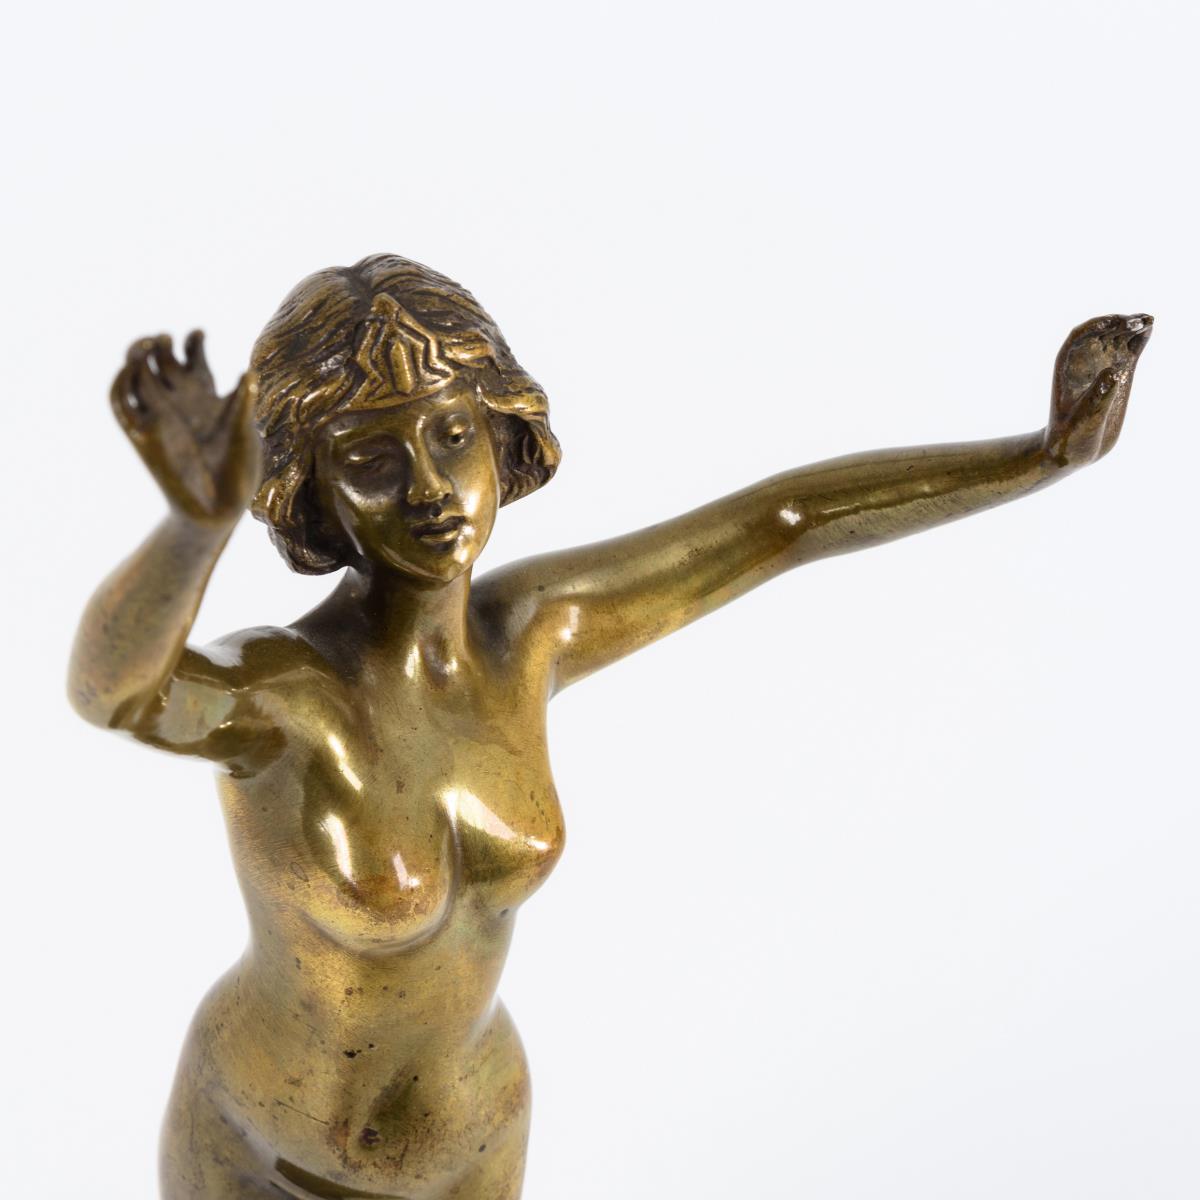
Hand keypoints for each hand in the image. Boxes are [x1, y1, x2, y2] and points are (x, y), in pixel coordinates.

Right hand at [110, 332, 260, 523]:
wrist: (220, 507)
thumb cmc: (239, 472)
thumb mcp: (244, 433)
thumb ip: (243, 403)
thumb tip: (249, 373)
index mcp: (207, 399)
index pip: (194, 363)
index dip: (192, 345)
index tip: (198, 333)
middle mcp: (181, 405)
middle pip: (161, 364)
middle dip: (160, 345)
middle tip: (165, 337)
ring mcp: (159, 417)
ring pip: (137, 377)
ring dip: (135, 357)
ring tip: (147, 344)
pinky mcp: (141, 435)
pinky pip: (121, 404)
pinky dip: (120, 382)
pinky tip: (131, 368)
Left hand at [1044, 314, 1151, 467]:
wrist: (1074, 450)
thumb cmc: (1070, 438)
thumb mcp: (1083, 421)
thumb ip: (1097, 398)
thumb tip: (1114, 371)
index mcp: (1066, 368)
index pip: (1079, 336)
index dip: (1097, 325)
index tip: (1114, 322)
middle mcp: (1084, 362)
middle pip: (1102, 332)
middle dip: (1119, 323)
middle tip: (1139, 322)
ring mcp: (1103, 366)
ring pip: (1118, 337)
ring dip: (1132, 326)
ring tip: (1149, 321)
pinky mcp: (1119, 374)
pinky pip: (1130, 350)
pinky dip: (1140, 339)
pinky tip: (1150, 328)